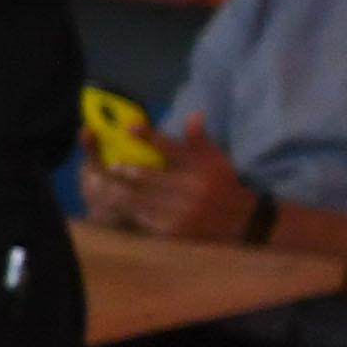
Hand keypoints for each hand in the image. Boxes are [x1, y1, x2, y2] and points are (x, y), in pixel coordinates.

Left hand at [106, 122, 263, 244]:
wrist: (240, 223)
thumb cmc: (223, 184)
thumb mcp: (216, 159)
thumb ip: (200, 139)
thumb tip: (194, 114)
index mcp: (203, 169)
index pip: (171, 148)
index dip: (149, 136)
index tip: (129, 127)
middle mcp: (192, 191)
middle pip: (150, 177)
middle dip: (127, 170)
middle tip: (112, 165)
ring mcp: (182, 213)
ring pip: (143, 199)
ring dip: (122, 190)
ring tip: (106, 184)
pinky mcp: (173, 232)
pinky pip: (145, 218)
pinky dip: (131, 210)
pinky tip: (119, 204)